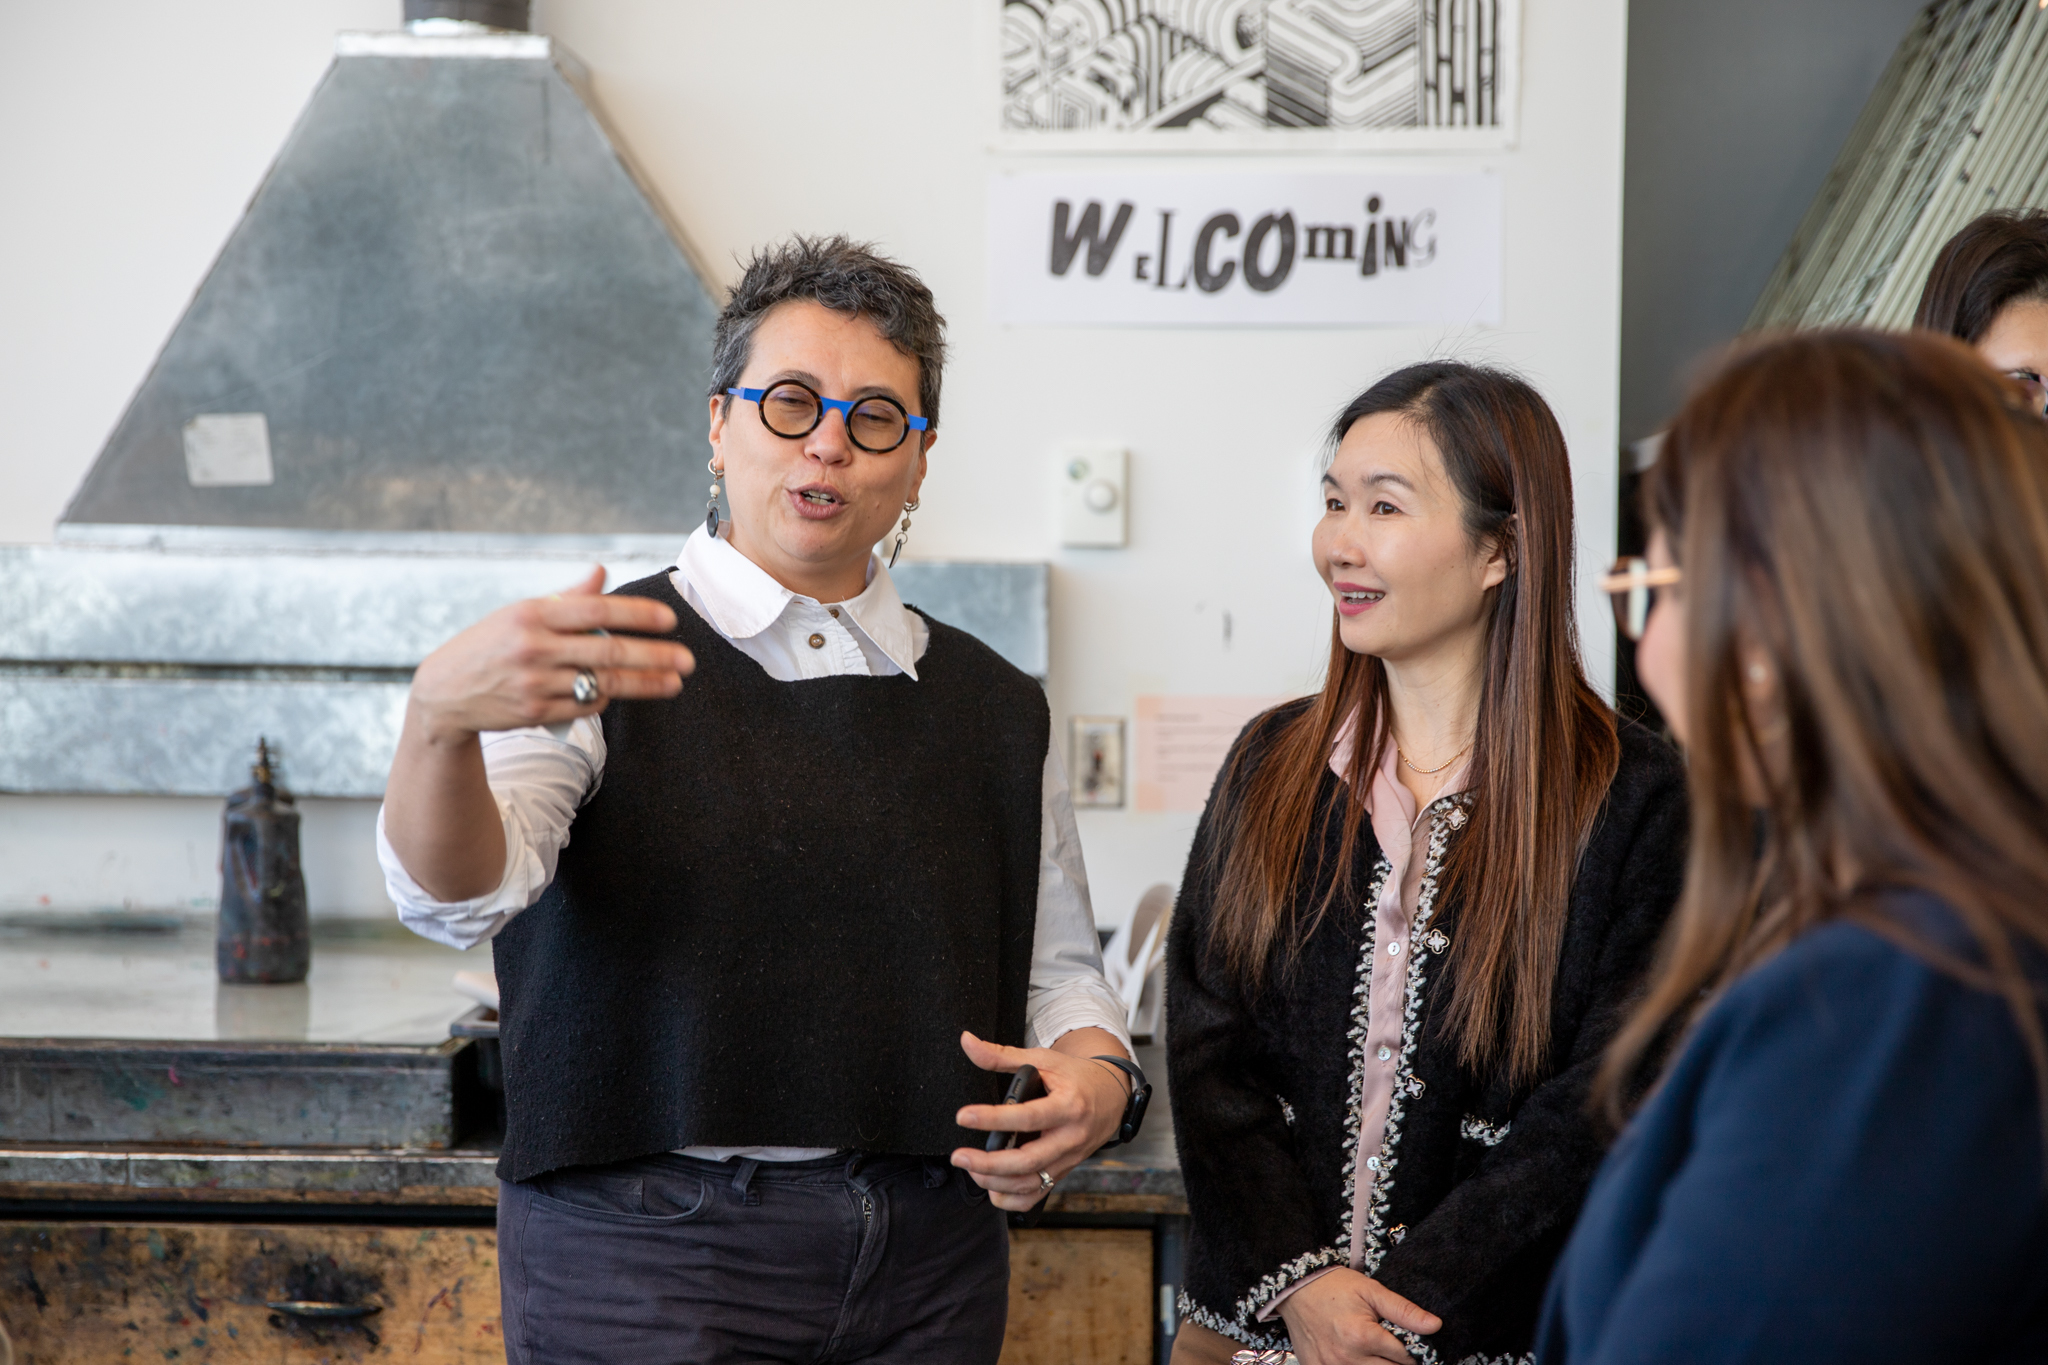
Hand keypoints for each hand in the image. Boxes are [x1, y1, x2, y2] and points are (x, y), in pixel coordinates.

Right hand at [406, 567, 694, 742]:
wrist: (444, 693)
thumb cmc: (490, 644)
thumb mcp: (520, 612)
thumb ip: (566, 597)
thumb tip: (601, 572)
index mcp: (533, 613)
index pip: (597, 610)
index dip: (637, 615)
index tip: (670, 620)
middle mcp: (534, 647)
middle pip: (608, 651)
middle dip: (654, 656)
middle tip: (687, 660)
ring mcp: (535, 683)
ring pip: (602, 683)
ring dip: (644, 684)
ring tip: (674, 682)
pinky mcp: (536, 713)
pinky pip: (586, 706)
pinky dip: (606, 697)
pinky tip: (622, 692)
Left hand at [947, 1028, 1131, 1210]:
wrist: (1110, 1096)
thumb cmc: (1075, 1077)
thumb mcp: (1043, 1060)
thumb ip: (1002, 1055)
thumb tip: (967, 1042)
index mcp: (1068, 1105)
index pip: (1028, 1117)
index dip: (993, 1119)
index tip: (963, 1116)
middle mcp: (1070, 1137)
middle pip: (1028, 1161)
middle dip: (989, 1164)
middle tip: (959, 1156)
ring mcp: (1069, 1159)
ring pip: (1031, 1182)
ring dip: (996, 1181)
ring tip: (971, 1168)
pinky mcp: (1064, 1171)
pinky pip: (1038, 1194)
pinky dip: (1012, 1198)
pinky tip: (992, 1187)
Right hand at [1276, 1269, 1439, 1364]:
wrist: (1295, 1289)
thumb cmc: (1334, 1287)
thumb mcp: (1372, 1291)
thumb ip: (1404, 1311)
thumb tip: (1435, 1326)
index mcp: (1363, 1336)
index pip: (1405, 1358)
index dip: (1411, 1351)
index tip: (1406, 1342)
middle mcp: (1347, 1358)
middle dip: (1395, 1362)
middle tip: (1388, 1346)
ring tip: (1371, 1350)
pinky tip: (1355, 1356)